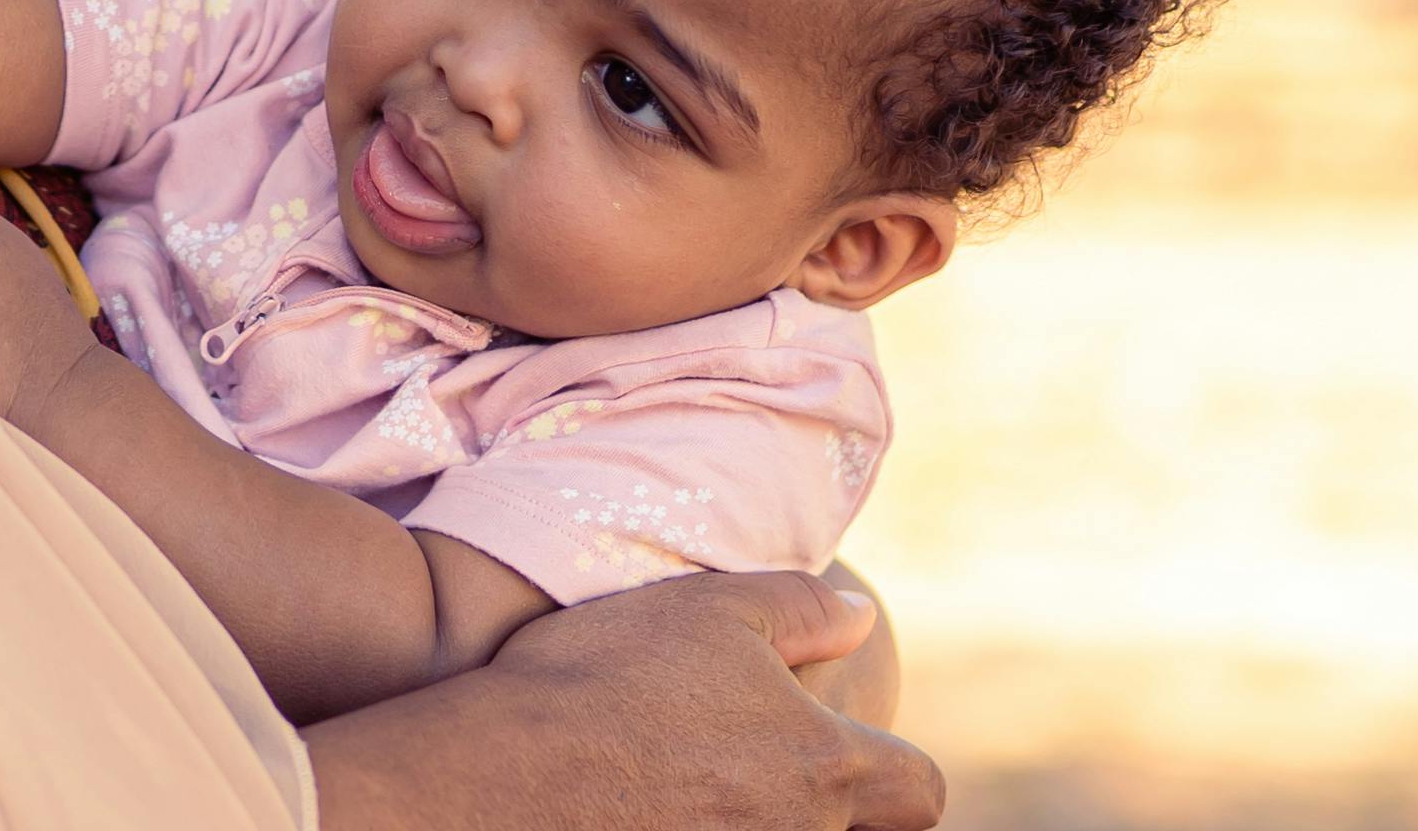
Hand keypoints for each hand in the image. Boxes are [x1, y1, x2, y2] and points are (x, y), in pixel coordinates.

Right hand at [308, 569, 942, 829]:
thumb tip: (861, 614)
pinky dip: (695, 830)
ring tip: (697, 786)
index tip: (859, 753)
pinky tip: (649, 810)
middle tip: (765, 769)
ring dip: (755, 819)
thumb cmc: (605, 677)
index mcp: (822, 764)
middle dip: (829, 806)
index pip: (918, 792)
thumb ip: (802, 608)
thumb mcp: (711, 608)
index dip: (898, 771)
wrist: (499, 774)